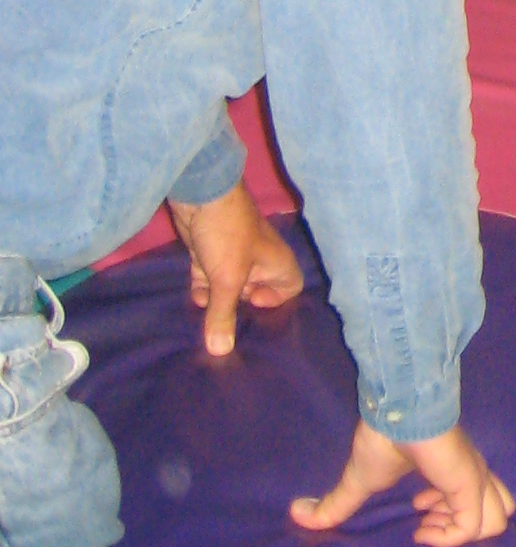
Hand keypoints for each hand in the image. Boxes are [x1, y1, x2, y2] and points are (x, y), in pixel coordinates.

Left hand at [168, 183, 304, 357]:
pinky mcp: (210, 253)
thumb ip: (224, 316)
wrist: (201, 194)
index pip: (289, 288)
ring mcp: (233, 256)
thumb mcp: (227, 280)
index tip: (251, 302)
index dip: (274, 300)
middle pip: (256, 291)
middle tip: (225, 318)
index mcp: (276, 262)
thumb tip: (220, 352)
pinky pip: (210, 279)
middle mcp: (259, 260)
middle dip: (240, 307)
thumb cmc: (228, 235)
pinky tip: (194, 298)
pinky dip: (203, 289)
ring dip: (218, 300)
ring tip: (206, 314)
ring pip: (230, 287)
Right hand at [291, 420, 513, 546]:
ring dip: (459, 532)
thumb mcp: (358, 479)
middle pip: (498, 509)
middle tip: (425, 519)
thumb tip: (297, 514)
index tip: (418, 513)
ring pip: (497, 519)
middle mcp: (471, 473)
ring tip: (426, 521)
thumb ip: (336, 503)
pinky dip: (448, 538)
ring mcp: (474, 478)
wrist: (394, 411)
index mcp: (455, 470)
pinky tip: (421, 528)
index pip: (479, 497)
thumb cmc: (382, 439)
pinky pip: (472, 526)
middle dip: (462, 525)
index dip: (450, 515)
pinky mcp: (468, 484)